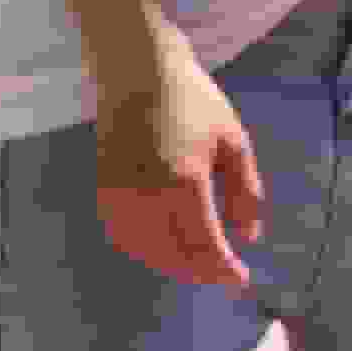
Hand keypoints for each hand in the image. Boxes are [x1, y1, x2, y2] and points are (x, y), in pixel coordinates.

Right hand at [96, 60, 264, 293]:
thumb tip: (249, 236)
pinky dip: (144, 249)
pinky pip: (122, 234)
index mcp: (185, 182)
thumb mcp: (235, 142)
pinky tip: (164, 246)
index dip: (225, 271)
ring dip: (173, 265)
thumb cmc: (194, 101)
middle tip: (223, 273)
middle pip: (175, 256)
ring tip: (198, 262)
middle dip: (202, 272)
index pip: (205, 246)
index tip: (242, 280)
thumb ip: (245, 192)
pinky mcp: (103, 187)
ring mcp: (120, 192)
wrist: (137, 71)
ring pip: (146, 251)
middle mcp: (147, 193)